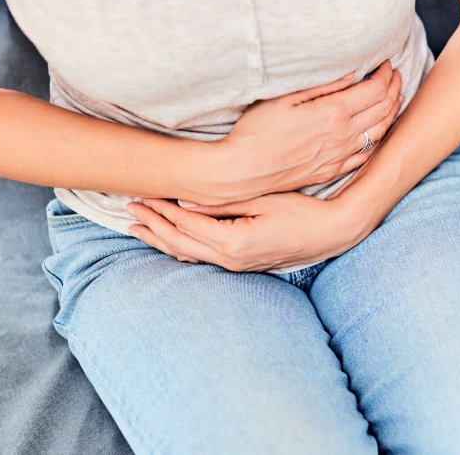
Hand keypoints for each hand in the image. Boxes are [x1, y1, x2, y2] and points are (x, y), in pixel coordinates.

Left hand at [125, 193, 372, 271]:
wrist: (331, 234)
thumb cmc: (302, 212)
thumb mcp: (264, 199)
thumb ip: (224, 202)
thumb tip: (186, 198)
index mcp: (233, 241)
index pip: (186, 223)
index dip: (161, 209)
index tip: (141, 195)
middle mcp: (230, 259)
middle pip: (179, 243)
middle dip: (152, 225)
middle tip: (129, 210)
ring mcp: (236, 265)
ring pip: (187, 254)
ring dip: (161, 240)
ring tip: (137, 228)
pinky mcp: (242, 264)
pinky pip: (201, 258)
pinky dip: (180, 248)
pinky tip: (170, 242)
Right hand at [205, 60, 402, 204]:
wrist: (243, 171)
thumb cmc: (256, 131)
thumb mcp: (285, 98)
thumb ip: (323, 86)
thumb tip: (353, 74)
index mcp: (333, 114)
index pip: (375, 90)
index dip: (385, 74)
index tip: (384, 63)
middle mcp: (343, 136)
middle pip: (383, 109)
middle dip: (393, 88)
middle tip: (394, 75)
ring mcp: (340, 156)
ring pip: (380, 132)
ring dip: (391, 112)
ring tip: (393, 97)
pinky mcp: (332, 170)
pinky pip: (366, 154)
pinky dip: (379, 138)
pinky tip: (378, 129)